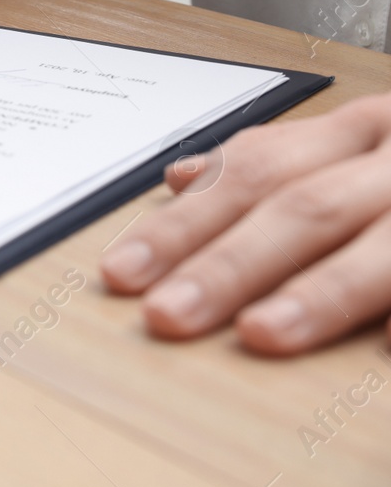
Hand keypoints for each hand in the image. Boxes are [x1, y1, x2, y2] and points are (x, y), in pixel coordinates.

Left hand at [101, 92, 390, 354]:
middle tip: (168, 314)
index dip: (184, 224)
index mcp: (360, 133)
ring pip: (380, 249)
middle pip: (303, 207)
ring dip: (318, 294)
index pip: (252, 173)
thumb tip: (181, 178)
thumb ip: (277, 161)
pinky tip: (384, 353)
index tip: (122, 272)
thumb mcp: (357, 145)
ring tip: (260, 334)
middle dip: (230, 264)